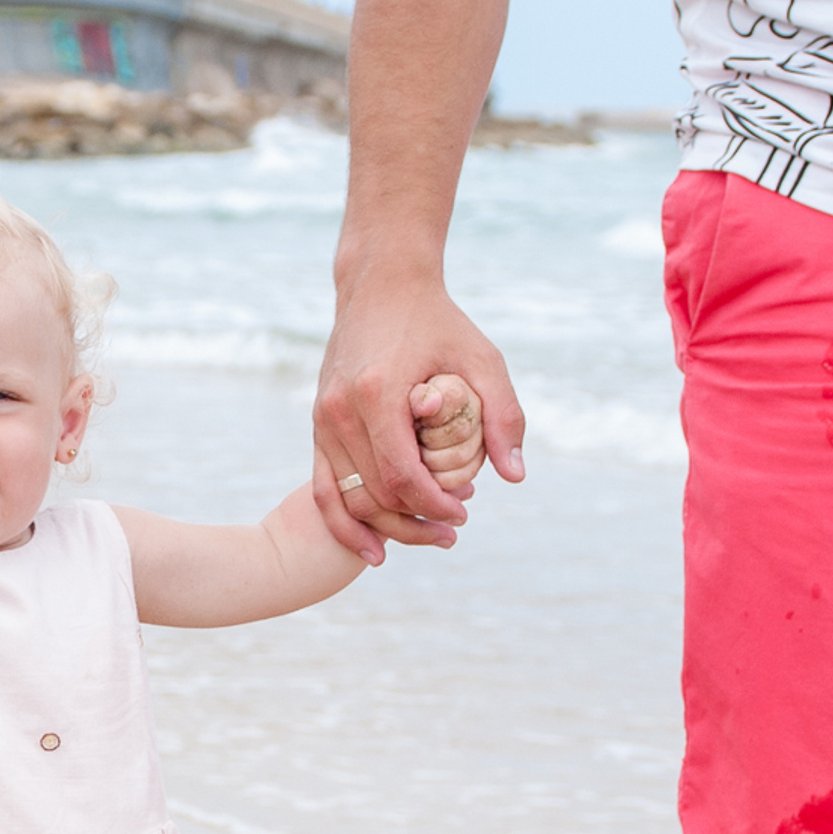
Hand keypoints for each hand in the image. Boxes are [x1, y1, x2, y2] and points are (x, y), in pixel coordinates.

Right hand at [313, 274, 524, 555]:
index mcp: (378, 393)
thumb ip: (503, 416)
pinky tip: (370, 547)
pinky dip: (343, 522)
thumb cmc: (438, 322)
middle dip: (415, 521)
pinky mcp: (318, 424)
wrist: (380, 286)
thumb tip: (514, 475)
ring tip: (424, 540)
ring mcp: (322, 419)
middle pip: (375, 493)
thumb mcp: (482, 360)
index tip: (464, 514)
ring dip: (384, 528)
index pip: (403, 475)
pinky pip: (323, 487)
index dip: (435, 505)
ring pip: (347, 497)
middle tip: (453, 532)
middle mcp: (340, 410)